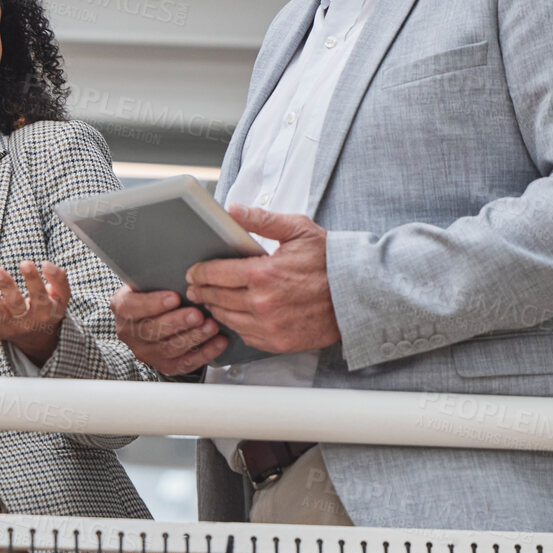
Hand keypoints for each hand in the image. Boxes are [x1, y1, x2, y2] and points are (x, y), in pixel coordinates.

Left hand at [0, 261, 68, 365]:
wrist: (38, 337)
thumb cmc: (48, 308)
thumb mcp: (61, 296)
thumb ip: (59, 279)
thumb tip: (46, 264)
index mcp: (46, 312)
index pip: (39, 295)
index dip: (32, 279)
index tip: (25, 263)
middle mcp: (28, 322)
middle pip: (16, 304)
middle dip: (6, 286)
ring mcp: (11, 327)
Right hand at [111, 286, 225, 374]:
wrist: (151, 318)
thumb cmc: (154, 295)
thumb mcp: (148, 283)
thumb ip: (159, 280)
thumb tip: (185, 273)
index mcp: (123, 308)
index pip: (132, 308)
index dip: (153, 304)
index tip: (174, 297)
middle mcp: (130, 333)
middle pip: (152, 330)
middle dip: (177, 322)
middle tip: (197, 314)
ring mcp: (146, 352)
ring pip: (169, 348)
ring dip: (194, 336)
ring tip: (212, 325)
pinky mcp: (164, 365)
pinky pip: (184, 363)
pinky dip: (205, 353)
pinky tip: (218, 341)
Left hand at [186, 206, 339, 353]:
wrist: (358, 295)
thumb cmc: (330, 261)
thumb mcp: (298, 230)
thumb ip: (261, 220)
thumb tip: (232, 210)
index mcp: (263, 274)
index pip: (215, 274)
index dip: (199, 272)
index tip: (193, 272)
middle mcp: (262, 304)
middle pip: (216, 298)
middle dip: (202, 291)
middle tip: (196, 287)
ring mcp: (269, 327)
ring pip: (227, 319)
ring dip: (216, 309)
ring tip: (212, 300)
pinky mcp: (278, 343)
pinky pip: (245, 336)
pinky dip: (238, 325)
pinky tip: (238, 315)